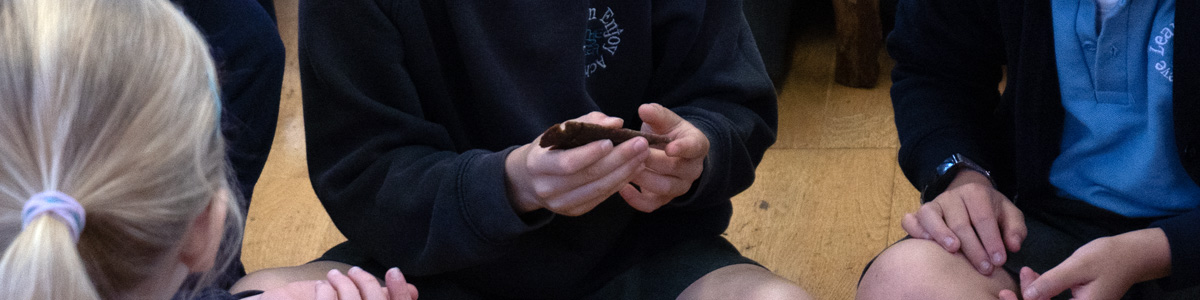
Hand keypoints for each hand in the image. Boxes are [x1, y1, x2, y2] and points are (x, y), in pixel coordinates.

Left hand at [256, 267, 417, 299]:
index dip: (401, 292)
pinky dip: (327, 291)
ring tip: (334, 277)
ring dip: (344, 284)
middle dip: (366, 283)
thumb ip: (381, 299)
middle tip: (354, 271)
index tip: (394, 271)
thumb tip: (414, 291)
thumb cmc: (325, 299)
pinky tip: (321, 287)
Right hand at [506, 112, 649, 215]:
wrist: (530, 180)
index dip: (590, 153)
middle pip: (588, 176)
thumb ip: (586, 123)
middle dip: (618, 159)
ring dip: (625, 171)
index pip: (567, 162)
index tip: (611, 140)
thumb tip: (616, 122)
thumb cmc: (549, 149)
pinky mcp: (574, 211)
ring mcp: (561, 204)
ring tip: (642, 155)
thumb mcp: (558, 132)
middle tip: (640, 144)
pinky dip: (620, 182)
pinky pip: (601, 197)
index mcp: (537, 164)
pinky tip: (634, 168)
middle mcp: (547, 188)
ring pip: (599, 189)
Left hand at [618, 103, 709, 211]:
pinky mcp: (664, 199)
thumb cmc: (667, 132)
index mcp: (696, 145)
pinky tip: (621, 187)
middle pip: (674, 169)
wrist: (669, 151)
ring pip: (663, 188)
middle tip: (631, 152)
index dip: (683, 148)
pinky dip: (635, 199)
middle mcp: (692, 169)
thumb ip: (656, 114)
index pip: (694, 147)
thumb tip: (644, 109)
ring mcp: (679, 186)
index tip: (670, 148)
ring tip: (624, 167)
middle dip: (651, 160)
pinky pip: (651, 205)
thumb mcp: (665, 120)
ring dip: (643, 178)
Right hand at [901, 170, 1025, 275]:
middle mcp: (952, 196)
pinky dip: (916, 231)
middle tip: (985, 268)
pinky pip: (910, 220)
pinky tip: (928, 243)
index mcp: (976, 193)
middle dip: (973, 248)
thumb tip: (1013, 246)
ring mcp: (933, 204)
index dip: (992, 241)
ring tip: (954, 251)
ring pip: (931, 217)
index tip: (999, 260)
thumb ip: (1015, 229)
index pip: (983, 218)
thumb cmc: (990, 210)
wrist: (968, 196)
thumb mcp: (1009, 215)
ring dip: (941, 234)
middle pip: (960, 222)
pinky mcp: (918, 213)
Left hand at [1000, 228, 1170, 299]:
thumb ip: (1053, 282)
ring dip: (1032, 295)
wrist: (1132, 256)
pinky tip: (1033, 277)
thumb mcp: (1078, 266)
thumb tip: (1028, 296)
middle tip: (1011, 286)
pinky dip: (1041, 293)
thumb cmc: (1108, 258)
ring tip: (1027, 273)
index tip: (1005, 295)